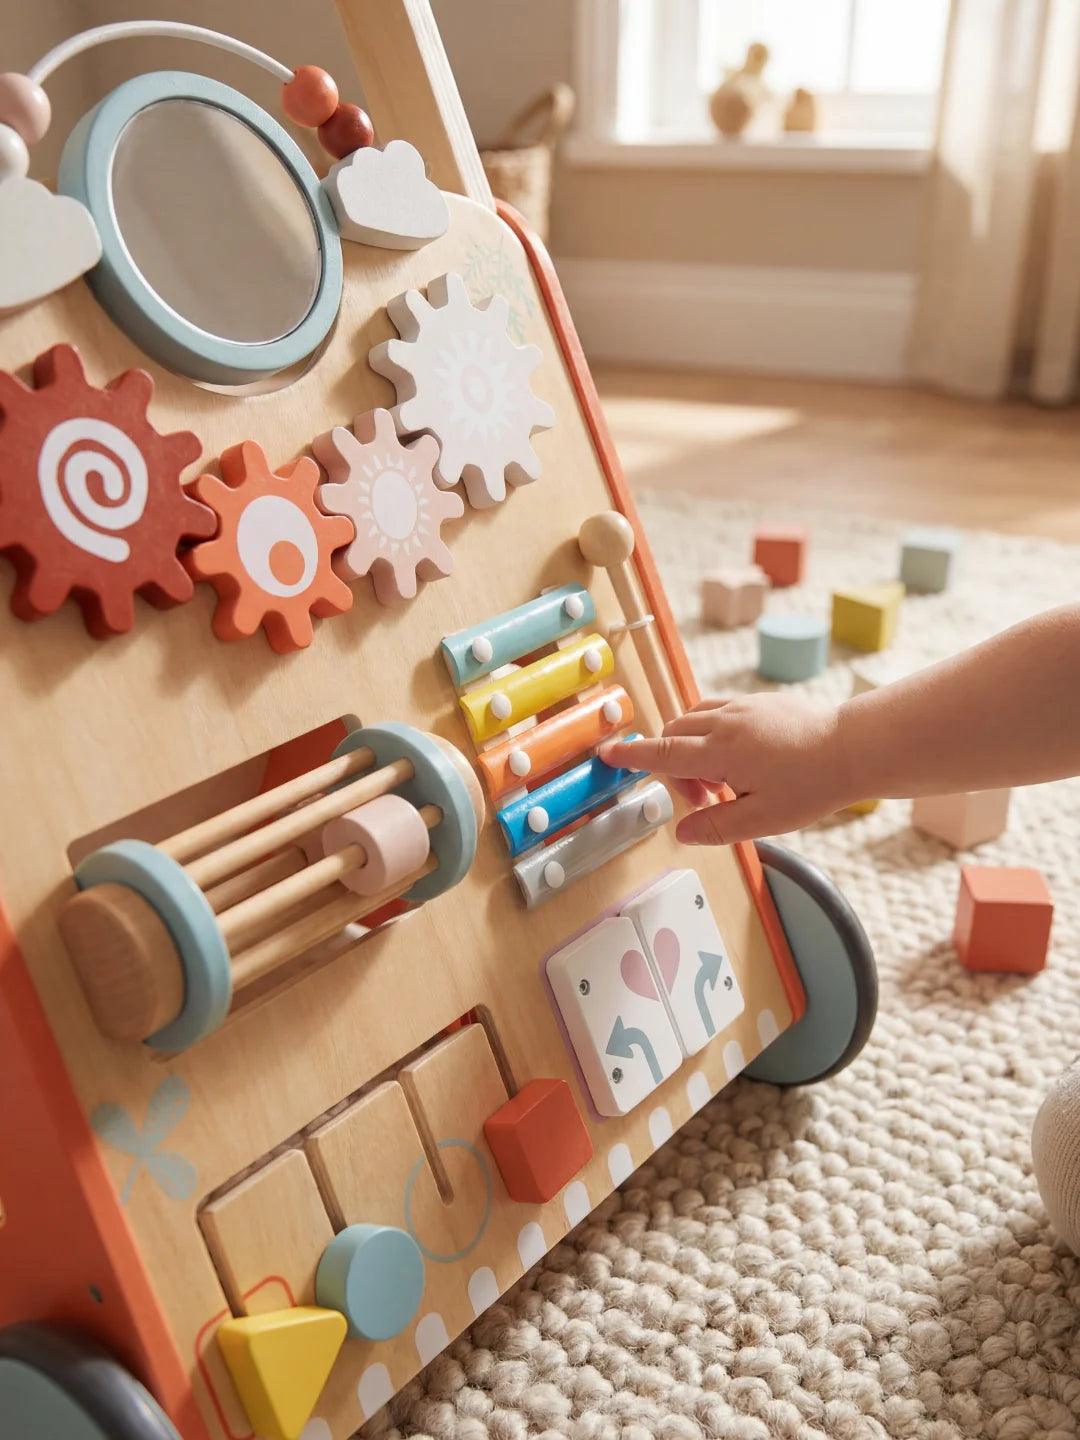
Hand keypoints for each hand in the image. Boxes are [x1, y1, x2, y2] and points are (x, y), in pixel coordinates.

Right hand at [600, 693, 848, 844]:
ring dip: (692, 748)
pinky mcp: (758, 701)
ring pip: (694, 718)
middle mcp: (726, 722)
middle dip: (674, 767)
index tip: (608, 754)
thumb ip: (717, 827)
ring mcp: (742, 707)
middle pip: (674, 734)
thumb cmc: (813, 785)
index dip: (632, 756)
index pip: (662, 754)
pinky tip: (738, 759)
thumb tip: (683, 832)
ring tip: (724, 781)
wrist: (853, 748)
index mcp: (721, 752)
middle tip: (705, 799)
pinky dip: (710, 732)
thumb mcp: (763, 820)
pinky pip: (716, 710)